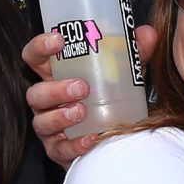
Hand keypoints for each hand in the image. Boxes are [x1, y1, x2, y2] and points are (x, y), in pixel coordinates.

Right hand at [26, 24, 160, 166]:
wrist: (117, 136)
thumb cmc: (111, 97)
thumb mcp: (124, 74)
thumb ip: (134, 54)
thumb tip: (148, 33)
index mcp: (56, 75)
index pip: (34, 57)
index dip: (40, 46)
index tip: (59, 40)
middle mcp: (47, 101)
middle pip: (35, 92)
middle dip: (55, 89)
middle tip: (82, 86)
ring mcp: (50, 126)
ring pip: (42, 121)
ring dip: (61, 116)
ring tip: (82, 112)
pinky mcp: (58, 150)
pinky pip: (60, 149)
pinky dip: (74, 145)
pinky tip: (91, 139)